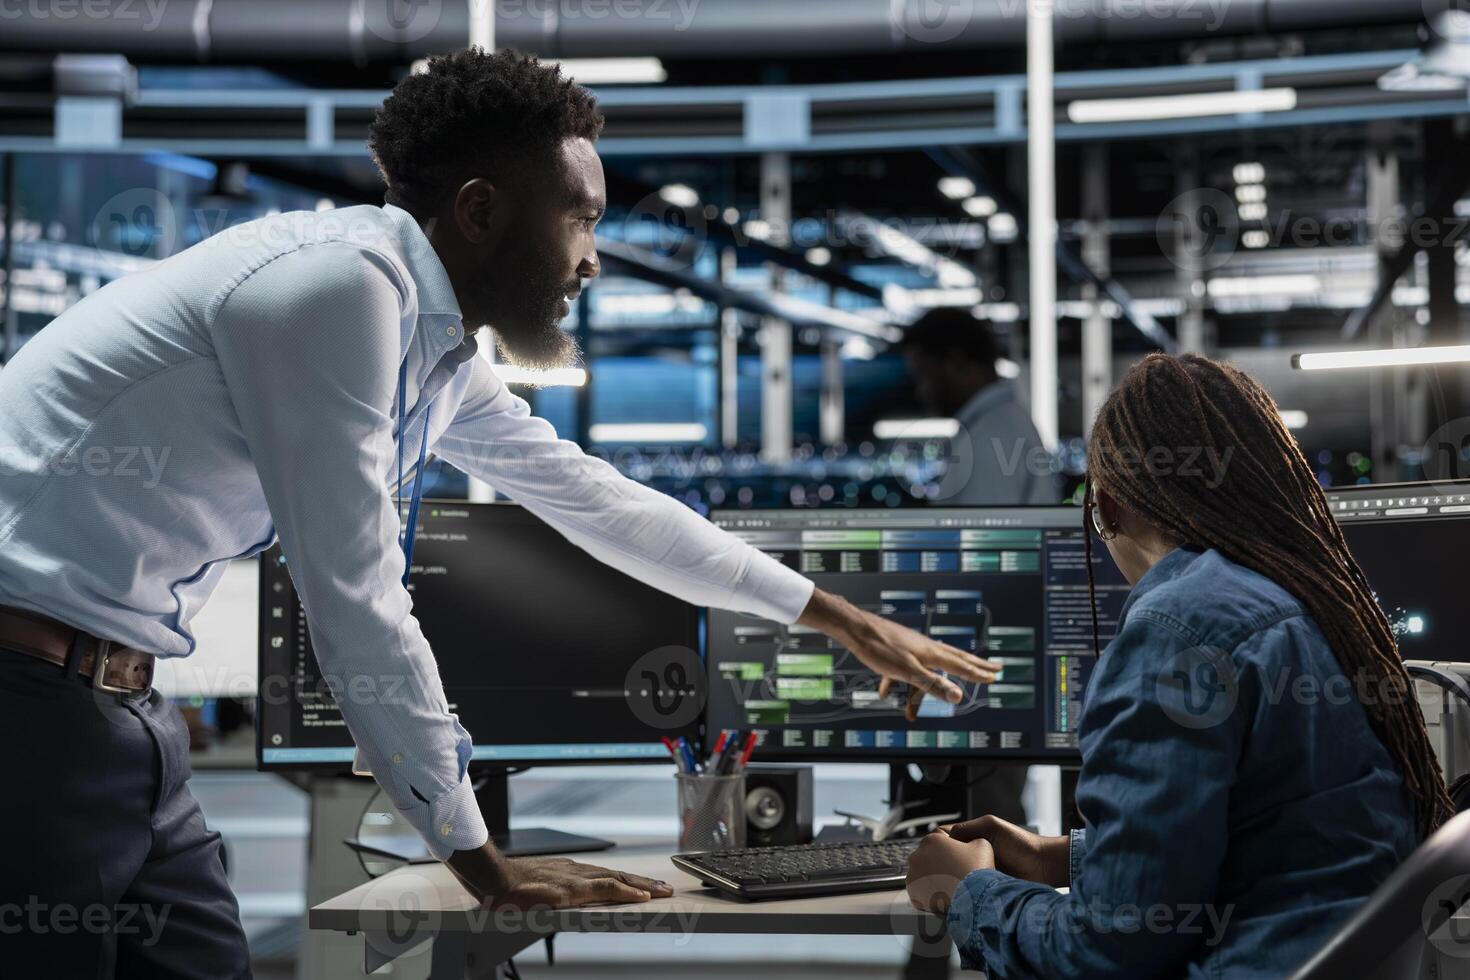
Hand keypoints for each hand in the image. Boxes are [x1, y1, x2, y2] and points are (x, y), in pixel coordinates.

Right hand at [447, 844, 672, 909]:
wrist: (493, 879)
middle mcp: (577, 872)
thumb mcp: (537, 888)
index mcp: (570, 873)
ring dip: (642, 886)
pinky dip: (625, 892)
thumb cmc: (510, 886)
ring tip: (662, 892)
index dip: (628, 882)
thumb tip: (558, 899)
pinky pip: (606, 889)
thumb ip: (551, 892)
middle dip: (643, 883)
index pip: (607, 876)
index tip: (647, 886)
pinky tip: (641, 897)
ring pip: (617, 880)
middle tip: (666, 888)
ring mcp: (576, 879)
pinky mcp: (573, 889)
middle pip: (618, 876)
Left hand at [798, 589, 1001, 720]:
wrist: (856, 629)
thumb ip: (932, 684)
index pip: (962, 666)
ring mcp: (912, 648)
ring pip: (931, 667)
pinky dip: (898, 683)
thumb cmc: (880, 649)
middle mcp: (926, 648)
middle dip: (976, 666)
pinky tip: (885, 693)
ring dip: (938, 680)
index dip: (979, 673)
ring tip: (948, 685)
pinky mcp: (897, 650)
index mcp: (932, 654)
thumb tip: (958, 696)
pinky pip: (903, 670)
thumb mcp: (908, 672)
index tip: (996, 676)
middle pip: (956, 659)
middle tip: (995, 668)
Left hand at [906, 830, 993, 913]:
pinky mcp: (913, 894)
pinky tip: (943, 895)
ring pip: (922, 875)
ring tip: (950, 886)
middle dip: (939, 864)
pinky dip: (929, 894)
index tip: (958, 858)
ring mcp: (912, 875)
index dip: (951, 848)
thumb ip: (972, 839)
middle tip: (955, 873)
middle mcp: (916, 856)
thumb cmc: (977, 871)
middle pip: (928, 857)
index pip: (939, 840)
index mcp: (931, 840)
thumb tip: (970, 843)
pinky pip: (920, 892)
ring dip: (933, 879)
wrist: (974, 898)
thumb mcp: (982, 844)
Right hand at [944, 815, 1069, 887]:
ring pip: (955, 873)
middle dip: (941, 861)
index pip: (945, 837)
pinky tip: (959, 888)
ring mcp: (977, 871)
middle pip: (947, 857)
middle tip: (936, 866)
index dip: (938, 842)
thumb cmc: (1022, 843)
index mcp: (972, 837)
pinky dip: (962, 887)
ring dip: (951, 875)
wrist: (1042, 866)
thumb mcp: (992, 826)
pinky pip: (967, 887)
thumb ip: (968, 828)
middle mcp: (973, 854)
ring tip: (947, 878)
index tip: (932, 848)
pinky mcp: (984, 886)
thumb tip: (945, 838)